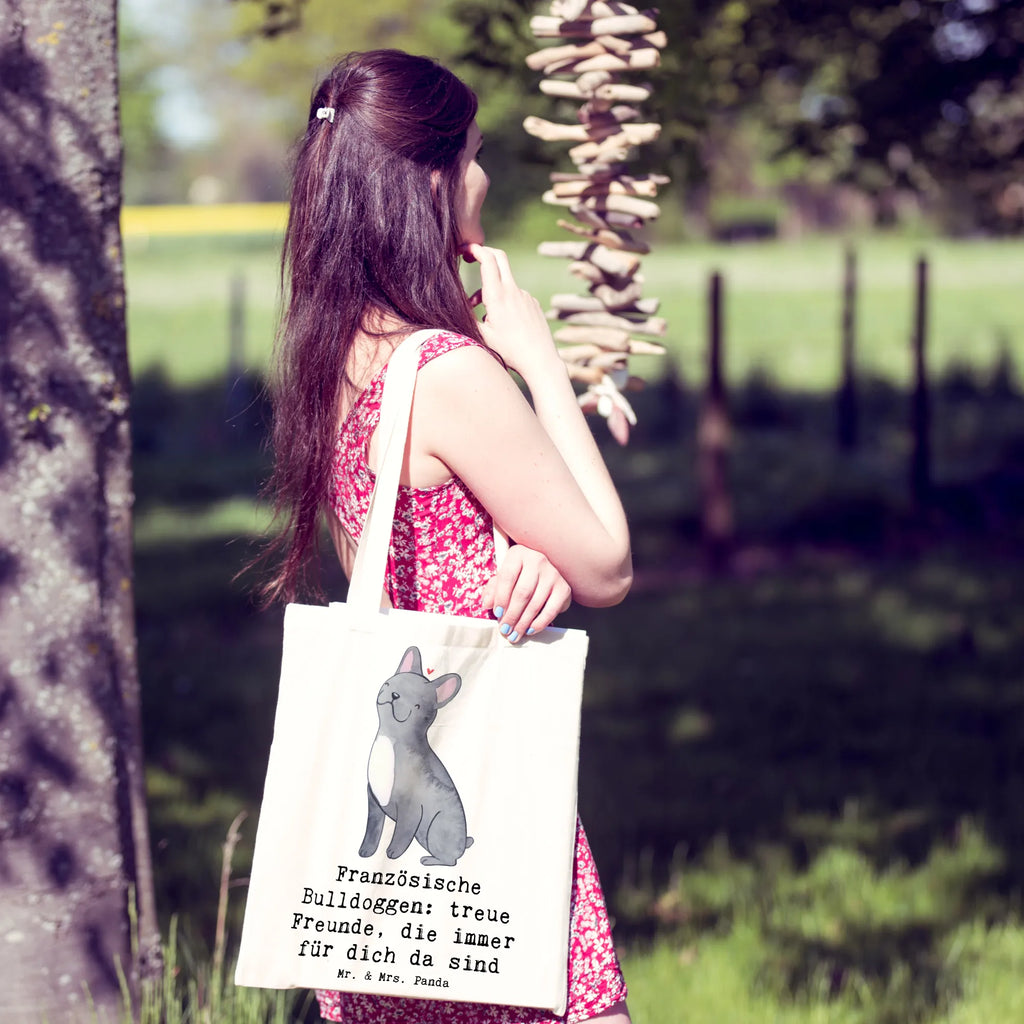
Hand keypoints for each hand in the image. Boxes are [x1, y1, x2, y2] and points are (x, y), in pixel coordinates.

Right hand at [464, 243, 561, 380]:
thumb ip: (468, 317)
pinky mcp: (533, 303)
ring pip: (505, 281)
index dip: (475, 249)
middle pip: (499, 257)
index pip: (488, 259)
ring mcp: (525, 296)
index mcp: (498, 296)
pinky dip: (504, 300)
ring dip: (491, 288)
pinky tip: (504, 322)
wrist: (540, 360)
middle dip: (484, 253)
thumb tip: (456, 307)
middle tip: (471, 257)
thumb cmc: (510, 351)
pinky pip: (515, 295)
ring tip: (483, 313)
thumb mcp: (483, 336)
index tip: (464, 249)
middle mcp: (513, 291)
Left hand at [480, 544, 571, 642]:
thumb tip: (487, 604)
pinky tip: (530, 629)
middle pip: (522, 592)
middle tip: (505, 629)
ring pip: (535, 603)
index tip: (497, 613)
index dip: (500, 597)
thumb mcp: (503, 577)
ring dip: (523, 623)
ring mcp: (553, 574)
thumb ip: (493, 589)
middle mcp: (537, 560)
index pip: (507, 576)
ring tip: (515, 633)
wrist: (545, 573)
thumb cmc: (519, 575)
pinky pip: (551, 610)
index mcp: (518, 554)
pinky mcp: (563, 588)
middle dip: (512, 615)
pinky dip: (539, 623)